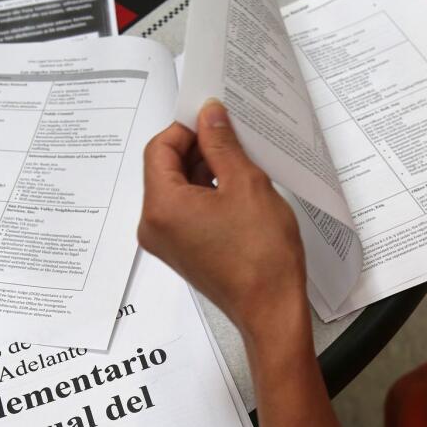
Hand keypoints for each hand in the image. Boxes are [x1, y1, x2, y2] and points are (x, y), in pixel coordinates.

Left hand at [140, 100, 307, 341]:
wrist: (272, 309)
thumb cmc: (261, 259)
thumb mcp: (246, 184)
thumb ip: (222, 145)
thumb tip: (210, 117)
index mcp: (162, 207)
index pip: (159, 148)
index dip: (186, 129)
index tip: (212, 119)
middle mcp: (154, 226)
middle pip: (165, 168)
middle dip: (196, 149)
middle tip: (229, 137)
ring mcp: (167, 242)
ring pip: (177, 189)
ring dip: (204, 171)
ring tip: (239, 165)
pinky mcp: (183, 251)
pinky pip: (186, 211)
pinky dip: (206, 194)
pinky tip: (236, 189)